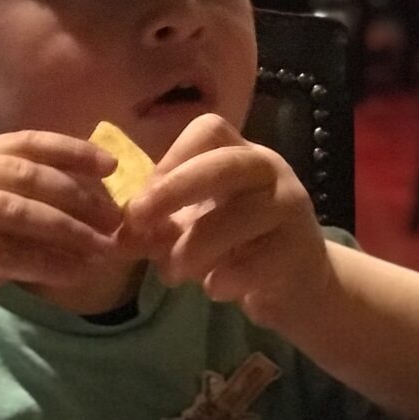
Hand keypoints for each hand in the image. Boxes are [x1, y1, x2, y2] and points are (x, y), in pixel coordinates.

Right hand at [0, 131, 122, 338]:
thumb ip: (22, 206)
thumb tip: (90, 202)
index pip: (24, 142)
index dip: (70, 150)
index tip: (111, 165)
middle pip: (26, 174)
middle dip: (78, 195)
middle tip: (113, 217)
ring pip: (20, 212)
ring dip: (70, 231)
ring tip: (104, 249)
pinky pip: (8, 253)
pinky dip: (48, 263)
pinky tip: (75, 274)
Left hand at [122, 114, 331, 333]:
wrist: (293, 285)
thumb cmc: (236, 247)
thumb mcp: (190, 231)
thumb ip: (156, 230)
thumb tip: (119, 239)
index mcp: (240, 155)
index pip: (208, 130)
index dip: (170, 160)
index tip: (142, 200)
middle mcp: (269, 171)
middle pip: (224, 164)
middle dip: (173, 190)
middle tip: (138, 221)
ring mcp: (290, 208)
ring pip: (238, 217)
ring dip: (194, 247)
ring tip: (172, 274)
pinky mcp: (299, 250)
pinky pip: (259, 260)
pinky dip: (227, 277)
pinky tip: (214, 289)